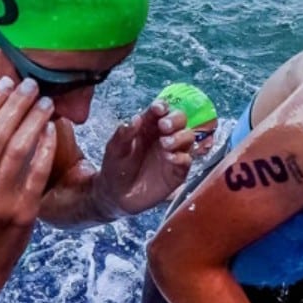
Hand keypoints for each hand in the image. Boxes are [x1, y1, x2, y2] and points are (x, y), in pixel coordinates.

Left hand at [92, 100, 192, 216]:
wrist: (116, 196)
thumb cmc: (115, 168)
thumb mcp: (114, 149)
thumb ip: (123, 134)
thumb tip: (136, 118)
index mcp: (148, 126)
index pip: (160, 110)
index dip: (162, 106)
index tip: (158, 109)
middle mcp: (163, 136)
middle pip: (180, 119)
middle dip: (175, 119)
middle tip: (164, 126)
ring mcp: (172, 153)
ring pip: (188, 137)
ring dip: (180, 137)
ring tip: (165, 144)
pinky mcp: (177, 171)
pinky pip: (187, 160)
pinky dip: (182, 157)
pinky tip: (170, 158)